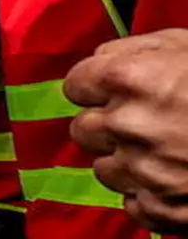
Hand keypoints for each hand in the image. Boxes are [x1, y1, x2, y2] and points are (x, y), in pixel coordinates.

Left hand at [65, 30, 187, 231]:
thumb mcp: (185, 44)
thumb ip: (134, 51)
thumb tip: (101, 61)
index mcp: (128, 79)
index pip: (76, 86)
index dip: (95, 87)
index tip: (111, 91)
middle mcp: (128, 125)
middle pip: (84, 129)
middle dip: (108, 123)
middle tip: (142, 121)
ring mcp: (145, 170)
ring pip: (104, 169)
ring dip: (126, 160)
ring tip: (164, 149)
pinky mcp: (164, 208)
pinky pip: (133, 204)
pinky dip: (149, 194)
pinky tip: (175, 176)